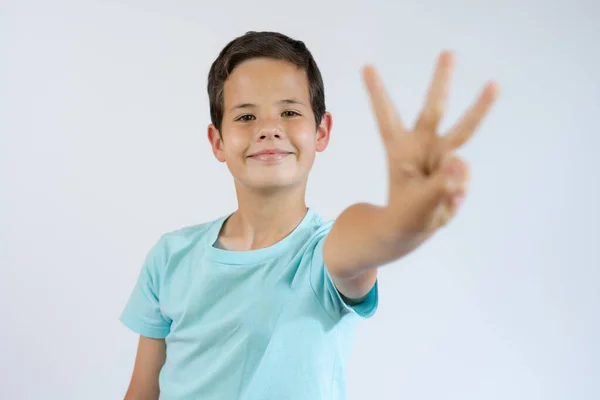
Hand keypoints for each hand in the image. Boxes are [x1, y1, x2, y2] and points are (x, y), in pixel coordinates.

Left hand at [362, 51, 498, 233]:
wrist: (416, 229)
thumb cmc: (408, 212)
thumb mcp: (417, 203)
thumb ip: (440, 185)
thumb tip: (461, 163)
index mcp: (399, 148)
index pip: (387, 117)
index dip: (377, 93)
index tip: (367, 67)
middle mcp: (423, 145)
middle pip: (433, 109)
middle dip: (440, 81)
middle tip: (448, 52)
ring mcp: (442, 156)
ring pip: (463, 130)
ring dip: (479, 106)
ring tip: (493, 84)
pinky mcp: (457, 170)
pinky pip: (463, 176)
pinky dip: (456, 192)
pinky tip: (448, 202)